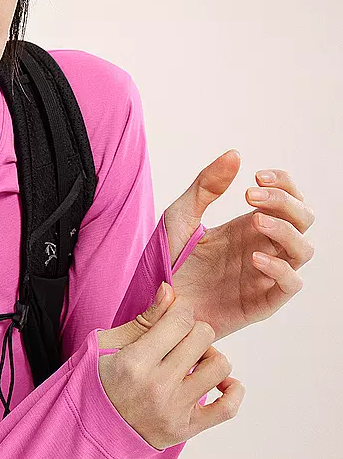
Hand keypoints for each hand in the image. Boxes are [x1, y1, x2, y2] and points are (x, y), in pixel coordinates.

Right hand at [96, 282, 243, 450]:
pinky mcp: (185, 430)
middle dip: (193, 330)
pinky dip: (232, 390)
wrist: (88, 428)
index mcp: (134, 362)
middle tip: (178, 339)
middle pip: (202, 337)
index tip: (172, 315)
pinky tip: (219, 381)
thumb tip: (170, 291)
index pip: (180, 320)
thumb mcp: (108, 343)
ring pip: (219, 366)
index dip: (180, 310)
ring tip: (192, 362)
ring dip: (209, 357)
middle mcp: (157, 387)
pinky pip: (228, 408)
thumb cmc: (96, 381)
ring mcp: (174, 411)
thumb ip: (145, 319)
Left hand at [163, 151, 314, 341]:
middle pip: (304, 219)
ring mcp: (265, 276)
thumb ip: (206, 186)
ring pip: (303, 250)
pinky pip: (290, 285)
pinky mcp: (261, 303)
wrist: (153, 304)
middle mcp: (263, 248)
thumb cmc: (166, 262)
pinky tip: (254, 258)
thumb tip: (236, 154)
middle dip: (285, 201)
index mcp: (248, 226)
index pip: (288, 199)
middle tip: (250, 195)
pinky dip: (281, 269)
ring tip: (255, 221)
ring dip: (286, 230)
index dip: (283, 183)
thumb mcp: (181, 216)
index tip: (256, 175)